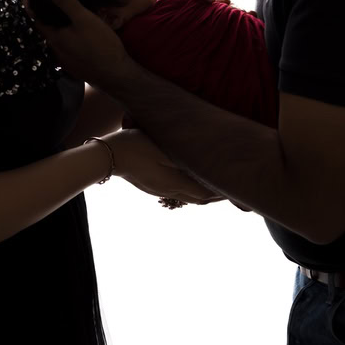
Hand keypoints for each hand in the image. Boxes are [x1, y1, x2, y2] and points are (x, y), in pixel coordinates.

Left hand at [23, 0, 133, 89]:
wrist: (116, 75)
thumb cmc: (100, 45)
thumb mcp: (83, 18)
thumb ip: (64, 0)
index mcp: (53, 37)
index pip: (33, 16)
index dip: (29, 0)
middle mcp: (54, 49)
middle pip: (43, 26)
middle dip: (43, 10)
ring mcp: (64, 59)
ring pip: (55, 36)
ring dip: (55, 23)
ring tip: (62, 8)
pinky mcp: (74, 64)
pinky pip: (65, 44)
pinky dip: (65, 33)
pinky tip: (76, 28)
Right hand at [104, 129, 223, 205]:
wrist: (108, 155)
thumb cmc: (136, 146)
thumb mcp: (163, 147)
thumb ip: (184, 157)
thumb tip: (205, 164)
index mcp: (174, 182)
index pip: (205, 193)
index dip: (221, 193)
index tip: (236, 190)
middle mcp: (168, 190)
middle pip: (198, 199)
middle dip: (214, 196)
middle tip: (230, 192)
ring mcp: (159, 190)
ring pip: (186, 197)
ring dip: (201, 194)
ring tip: (214, 188)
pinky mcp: (151, 187)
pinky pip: (176, 193)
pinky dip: (189, 191)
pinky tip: (189, 183)